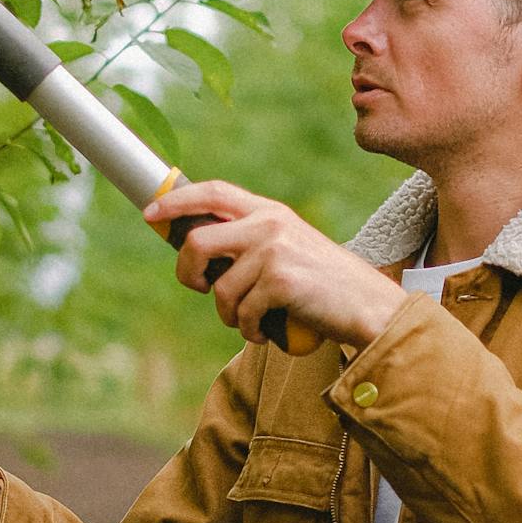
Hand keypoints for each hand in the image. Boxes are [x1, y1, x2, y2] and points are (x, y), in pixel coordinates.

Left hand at [143, 180, 407, 348]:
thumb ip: (250, 241)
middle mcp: (270, 224)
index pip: (212, 192)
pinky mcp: (281, 281)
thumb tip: (195, 251)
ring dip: (229, 315)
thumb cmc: (324, 285)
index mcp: (270, 211)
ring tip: (250, 320)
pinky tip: (265, 330)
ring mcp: (275, 251)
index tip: (152, 215)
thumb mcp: (289, 247)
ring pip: (219, 289)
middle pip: (197, 241)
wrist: (369, 306)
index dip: (176, 203)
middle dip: (187, 273)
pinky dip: (249, 330)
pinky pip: (242, 313)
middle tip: (199, 288)